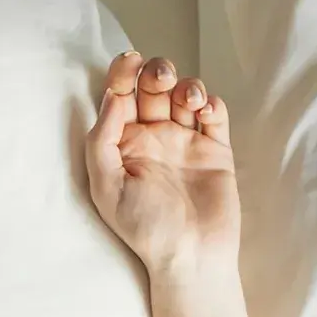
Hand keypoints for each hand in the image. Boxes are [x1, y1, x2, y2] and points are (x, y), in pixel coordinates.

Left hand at [86, 51, 240, 277]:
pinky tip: (205, 112)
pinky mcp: (215, 150)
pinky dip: (211, 103)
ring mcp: (186, 143)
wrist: (191, 256)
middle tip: (160, 80)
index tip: (130, 61)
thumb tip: (112, 96)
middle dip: (157, 72)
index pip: (121, 96)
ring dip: (187, 85)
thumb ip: (102, 140)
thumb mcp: (107, 187)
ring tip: (188, 102)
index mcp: (124, 146)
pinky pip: (215, 114)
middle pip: (154, 87)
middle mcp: (154, 140)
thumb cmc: (146, 229)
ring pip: (185, 94)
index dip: (123, 71)